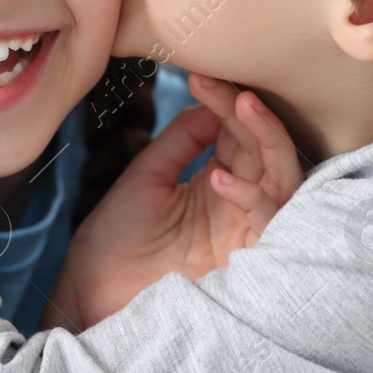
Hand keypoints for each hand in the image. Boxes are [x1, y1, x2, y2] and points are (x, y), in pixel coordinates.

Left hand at [42, 73, 303, 331]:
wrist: (89, 296)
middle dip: (252, 115)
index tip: (202, 76)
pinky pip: (269, 220)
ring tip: (241, 107)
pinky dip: (251, 195)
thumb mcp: (146, 177)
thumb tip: (213, 102)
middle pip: (267, 151)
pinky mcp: (247, 260)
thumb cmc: (114, 243)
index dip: (228, 103)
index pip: (239, 135)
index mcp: (217, 185)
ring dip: (267, 139)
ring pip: (284, 177)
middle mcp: (239, 206)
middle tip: (232, 88)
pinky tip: (220, 177)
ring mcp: (246, 232)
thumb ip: (183, 139)